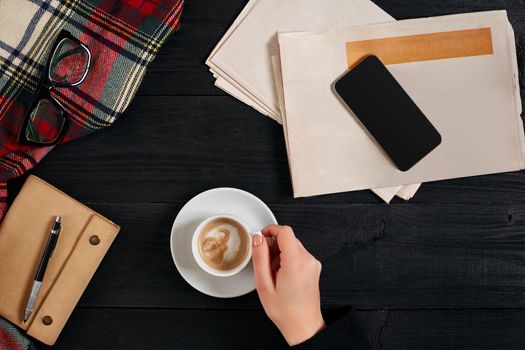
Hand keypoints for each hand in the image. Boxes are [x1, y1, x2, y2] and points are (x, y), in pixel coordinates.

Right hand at [252, 224, 325, 345]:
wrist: (303, 326)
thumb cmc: (285, 311)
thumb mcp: (263, 284)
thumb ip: (259, 258)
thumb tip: (257, 238)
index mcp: (296, 262)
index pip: (285, 231)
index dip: (270, 230)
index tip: (261, 237)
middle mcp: (308, 260)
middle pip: (288, 238)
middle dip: (273, 246)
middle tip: (265, 264)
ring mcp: (313, 264)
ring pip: (293, 246)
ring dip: (280, 254)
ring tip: (273, 274)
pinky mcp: (314, 268)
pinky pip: (298, 255)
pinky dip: (288, 260)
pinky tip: (282, 276)